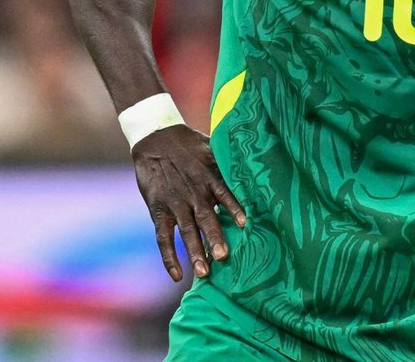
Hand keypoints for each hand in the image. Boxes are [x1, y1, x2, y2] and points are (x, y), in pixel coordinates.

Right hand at [132, 124, 246, 280]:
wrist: (156, 139)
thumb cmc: (191, 145)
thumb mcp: (213, 148)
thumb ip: (231, 162)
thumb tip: (258, 165)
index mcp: (209, 177)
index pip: (224, 194)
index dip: (234, 209)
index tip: (245, 224)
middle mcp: (194, 193)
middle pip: (205, 218)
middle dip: (214, 238)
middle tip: (223, 258)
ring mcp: (175, 204)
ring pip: (186, 232)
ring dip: (195, 252)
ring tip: (204, 272)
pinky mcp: (159, 211)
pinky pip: (163, 238)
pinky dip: (169, 257)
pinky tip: (178, 275)